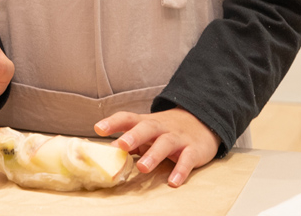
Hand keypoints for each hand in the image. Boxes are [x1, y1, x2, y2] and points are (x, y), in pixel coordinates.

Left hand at [94, 107, 219, 187]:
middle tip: (121, 145)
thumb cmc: (166, 130)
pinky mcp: (194, 150)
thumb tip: (107, 152)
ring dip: (154, 154)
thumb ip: (130, 141)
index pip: (128, 118)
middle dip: (134, 136)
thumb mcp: (148, 132)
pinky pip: (187, 159)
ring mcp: (178, 138)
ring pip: (166, 143)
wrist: (202, 121)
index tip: (98, 128)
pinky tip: (173, 182)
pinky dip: (181, 170)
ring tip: (142, 167)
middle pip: (147, 128)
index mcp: (147, 123)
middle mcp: (162, 128)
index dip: (113, 122)